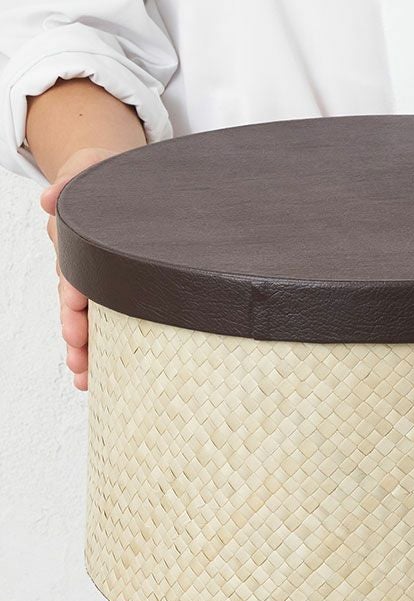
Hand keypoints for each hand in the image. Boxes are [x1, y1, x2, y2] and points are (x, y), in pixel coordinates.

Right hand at [40, 147, 123, 390]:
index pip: (74, 270)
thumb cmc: (108, 178)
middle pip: (75, 304)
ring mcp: (97, 282)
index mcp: (81, 243)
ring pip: (87, 320)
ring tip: (85, 378)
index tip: (76, 307)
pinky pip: (106, 323)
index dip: (74, 291)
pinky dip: (100, 350)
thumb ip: (72, 180)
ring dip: (85, 350)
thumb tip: (49, 200)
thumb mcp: (91, 169)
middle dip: (76, 331)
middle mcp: (85, 267)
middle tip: (79, 356)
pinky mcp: (114, 292)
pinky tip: (96, 376)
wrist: (124, 183)